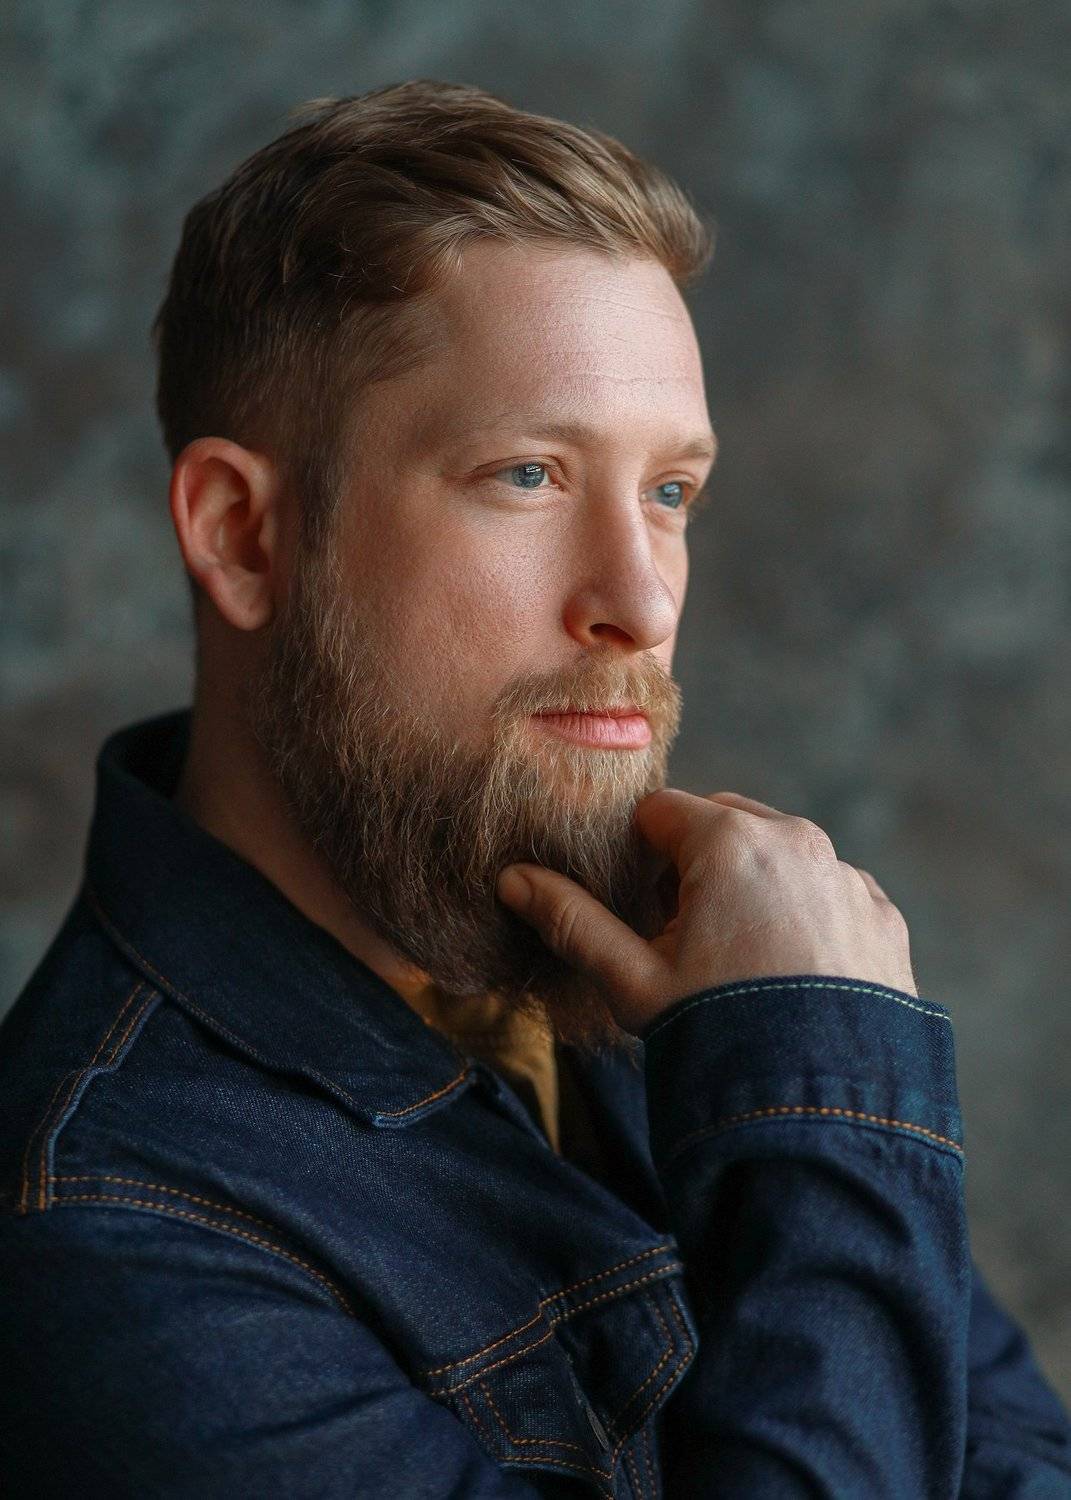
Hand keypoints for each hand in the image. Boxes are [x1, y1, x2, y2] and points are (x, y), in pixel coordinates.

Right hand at [496, 789, 917, 1035]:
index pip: (659, 812)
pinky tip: (788, 972)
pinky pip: (827, 889)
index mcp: (729, 840)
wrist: (822, 1110)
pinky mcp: (880, 914)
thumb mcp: (633, 980)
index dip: (637, 857)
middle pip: (722, 821)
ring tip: (737, 960)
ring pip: (779, 853)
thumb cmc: (719, 1034)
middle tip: (682, 937)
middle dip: (696, 864)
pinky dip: (803, 911)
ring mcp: (846, 875)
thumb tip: (511, 880)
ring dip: (751, 883)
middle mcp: (796, 839)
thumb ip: (572, 920)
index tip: (639, 909)